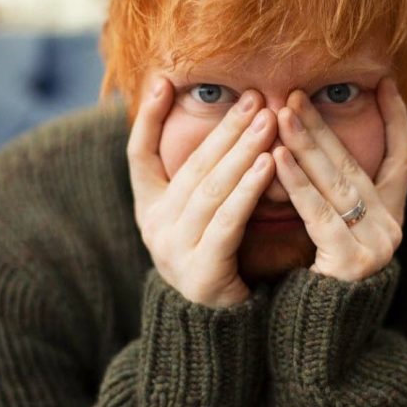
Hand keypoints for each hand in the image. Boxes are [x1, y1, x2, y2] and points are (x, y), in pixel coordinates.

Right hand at [127, 76, 276, 306]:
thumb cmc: (218, 256)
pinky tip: (268, 163)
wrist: (220, 325)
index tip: (162, 81)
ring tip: (266, 120)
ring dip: (240, 150)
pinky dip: (247, 190)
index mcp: (150, 209)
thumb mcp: (202, 214)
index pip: (138, 155)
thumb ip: (207, 177)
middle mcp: (155, 226)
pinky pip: (227, 221)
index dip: (146, 118)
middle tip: (254, 97)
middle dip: (223, 128)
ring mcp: (174, 250)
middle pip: (189, 166)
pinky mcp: (201, 271)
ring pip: (210, 188)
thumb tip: (229, 127)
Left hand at [273, 77, 406, 281]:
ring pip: (339, 183)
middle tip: (295, 94)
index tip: (386, 83)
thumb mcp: (332, 228)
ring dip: (309, 144)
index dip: (397, 119)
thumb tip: (307, 144)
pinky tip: (278, 156)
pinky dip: (298, 182)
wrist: (318, 335)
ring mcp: (376, 246)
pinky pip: (321, 213)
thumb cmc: (318, 276)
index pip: (403, 158)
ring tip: (283, 112)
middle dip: (325, 127)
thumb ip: (330, 193)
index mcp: (389, 217)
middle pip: (357, 164)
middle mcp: (390, 228)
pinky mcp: (353, 263)